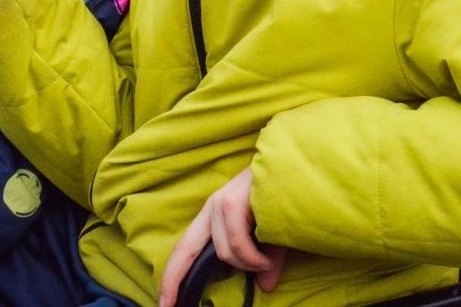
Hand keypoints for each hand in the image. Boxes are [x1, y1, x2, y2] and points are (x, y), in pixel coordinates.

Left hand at [159, 167, 286, 306]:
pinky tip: (268, 257)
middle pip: (187, 251)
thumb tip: (265, 286)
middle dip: (175, 281)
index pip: (184, 248)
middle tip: (173, 306)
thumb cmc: (285, 197)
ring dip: (246, 264)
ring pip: (223, 252)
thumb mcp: (273, 236)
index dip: (170, 276)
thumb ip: (265, 260)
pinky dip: (254, 258)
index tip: (163, 303)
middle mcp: (213, 206)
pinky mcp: (234, 202)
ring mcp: (222, 203)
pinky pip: (238, 245)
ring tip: (267, 262)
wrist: (298, 167)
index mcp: (215, 213)